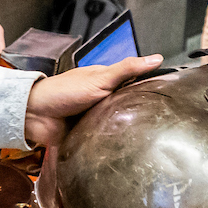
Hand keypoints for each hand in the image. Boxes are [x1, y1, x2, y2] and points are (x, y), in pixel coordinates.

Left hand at [22, 54, 162, 146]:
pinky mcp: (91, 139)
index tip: (172, 95)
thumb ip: (127, 69)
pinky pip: (107, 143)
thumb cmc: (63, 92)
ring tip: (152, 139)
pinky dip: (114, 145)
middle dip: (142, 115)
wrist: (34, 116)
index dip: (151, 89)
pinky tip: (128, 149)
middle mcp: (104, 101)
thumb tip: (157, 58)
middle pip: (129, 108)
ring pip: (120, 127)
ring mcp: (97, 120)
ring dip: (128, 132)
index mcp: (107, 83)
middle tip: (165, 123)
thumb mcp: (100, 78)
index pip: (135, 85)